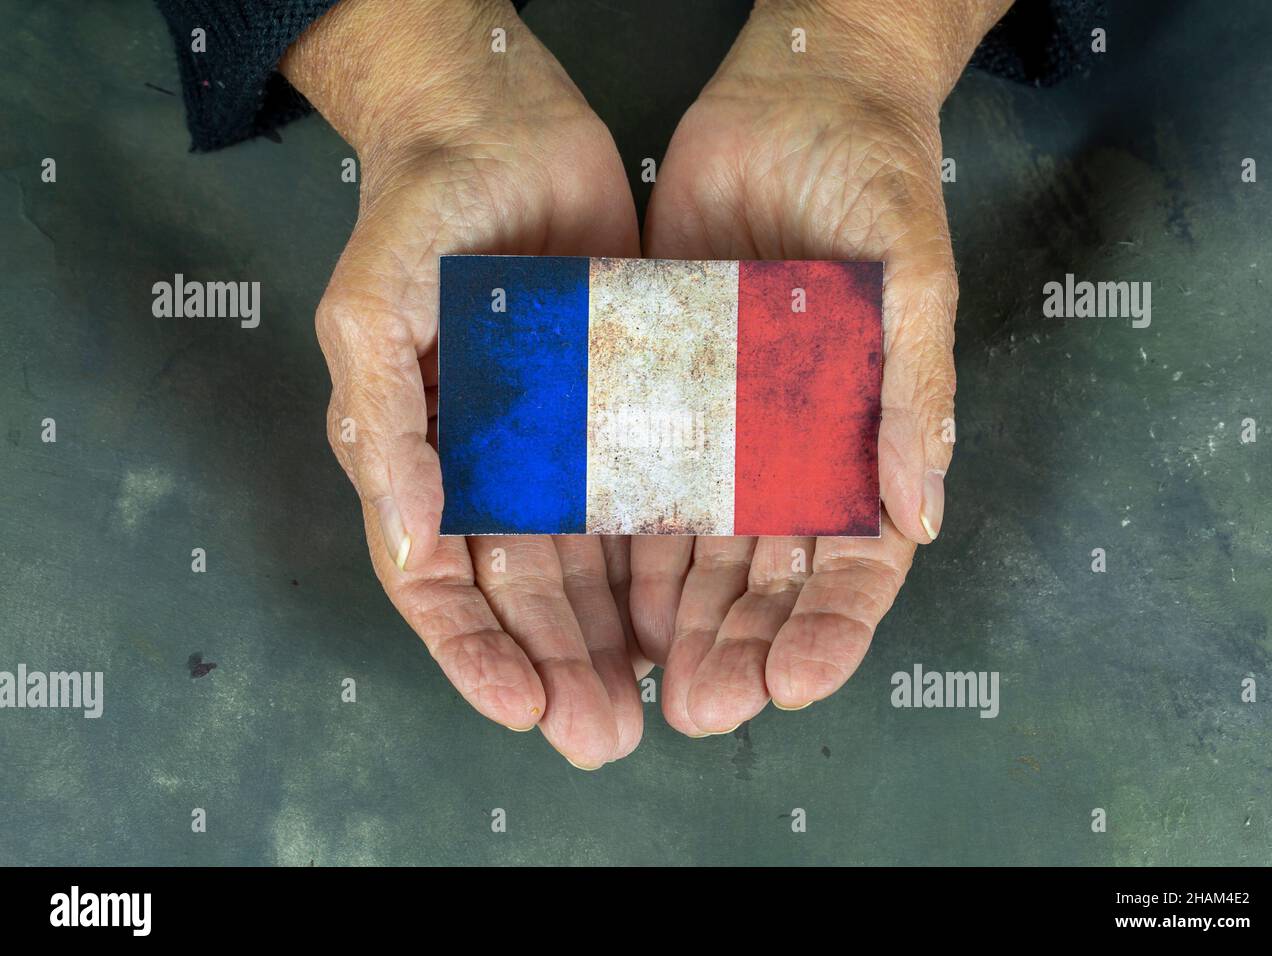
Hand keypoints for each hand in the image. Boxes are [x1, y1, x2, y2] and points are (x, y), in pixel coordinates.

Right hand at [284, 0, 645, 767]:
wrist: (501, 127)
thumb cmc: (420, 209)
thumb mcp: (373, 308)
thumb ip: (383, 421)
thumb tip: (407, 535)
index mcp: (419, 456)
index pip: (439, 579)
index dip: (473, 651)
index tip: (520, 707)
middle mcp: (491, 465)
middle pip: (525, 590)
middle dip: (559, 664)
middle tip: (603, 731)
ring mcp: (560, 443)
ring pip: (591, 561)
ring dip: (614, 634)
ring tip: (652, 697)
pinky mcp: (624, 410)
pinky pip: (646, 495)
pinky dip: (661, 555)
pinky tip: (685, 607)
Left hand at [633, 0, 1008, 733]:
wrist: (795, 102)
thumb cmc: (875, 181)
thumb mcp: (912, 280)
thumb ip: (915, 393)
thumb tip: (923, 512)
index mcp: (869, 441)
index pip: (858, 562)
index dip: (834, 628)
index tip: (798, 679)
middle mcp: (794, 454)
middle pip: (771, 578)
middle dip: (743, 646)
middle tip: (706, 704)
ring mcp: (726, 433)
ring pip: (703, 552)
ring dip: (682, 620)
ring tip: (651, 678)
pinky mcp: (663, 397)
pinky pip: (642, 486)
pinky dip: (629, 547)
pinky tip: (608, 597)